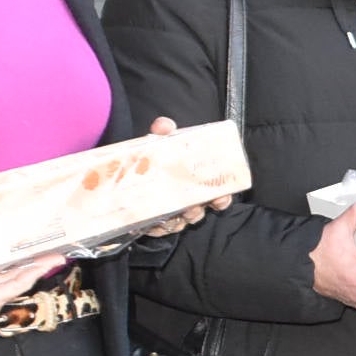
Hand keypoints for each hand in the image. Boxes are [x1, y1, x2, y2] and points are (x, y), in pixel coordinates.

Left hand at [133, 116, 237, 240]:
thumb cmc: (158, 156)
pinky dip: (155, 229)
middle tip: (192, 208)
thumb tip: (164, 125)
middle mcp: (188, 202)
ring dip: (175, 221)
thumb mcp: (162, 142)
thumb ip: (164, 133)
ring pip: (178, 223)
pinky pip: (157, 230)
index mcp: (196, 184)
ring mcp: (172, 214)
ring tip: (171, 217)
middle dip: (196, 212)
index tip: (220, 199)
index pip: (217, 196)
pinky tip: (150, 226)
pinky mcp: (153, 222)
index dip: (221, 199)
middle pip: (198, 212)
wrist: (133, 169)